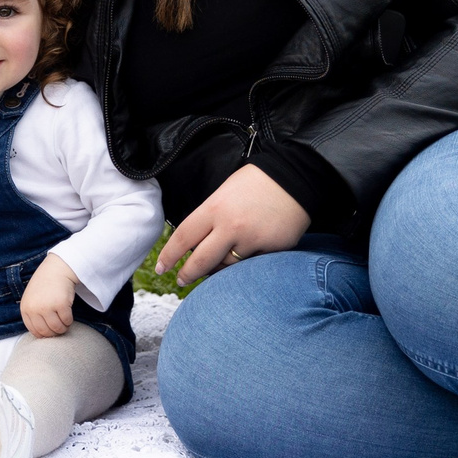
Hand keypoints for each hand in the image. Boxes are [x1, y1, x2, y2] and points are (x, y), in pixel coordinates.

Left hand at [19, 254, 79, 337]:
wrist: (56, 269)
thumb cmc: (45, 285)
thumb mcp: (32, 300)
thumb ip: (33, 315)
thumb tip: (41, 335)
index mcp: (25, 309)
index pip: (34, 331)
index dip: (44, 334)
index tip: (51, 331)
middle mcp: (34, 309)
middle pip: (46, 332)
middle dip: (55, 332)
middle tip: (60, 327)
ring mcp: (47, 307)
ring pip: (57, 328)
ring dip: (63, 328)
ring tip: (64, 321)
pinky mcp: (61, 304)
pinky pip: (67, 321)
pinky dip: (69, 320)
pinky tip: (68, 313)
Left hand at [158, 163, 309, 284]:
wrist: (296, 176)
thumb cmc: (257, 182)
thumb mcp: (225, 192)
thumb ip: (210, 218)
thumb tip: (196, 244)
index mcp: (215, 208)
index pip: (183, 237)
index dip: (169, 256)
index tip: (161, 268)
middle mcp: (231, 226)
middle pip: (201, 261)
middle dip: (188, 274)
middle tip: (181, 280)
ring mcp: (252, 240)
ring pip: (227, 267)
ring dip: (219, 269)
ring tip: (217, 265)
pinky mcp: (271, 249)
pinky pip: (251, 266)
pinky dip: (245, 265)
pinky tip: (246, 258)